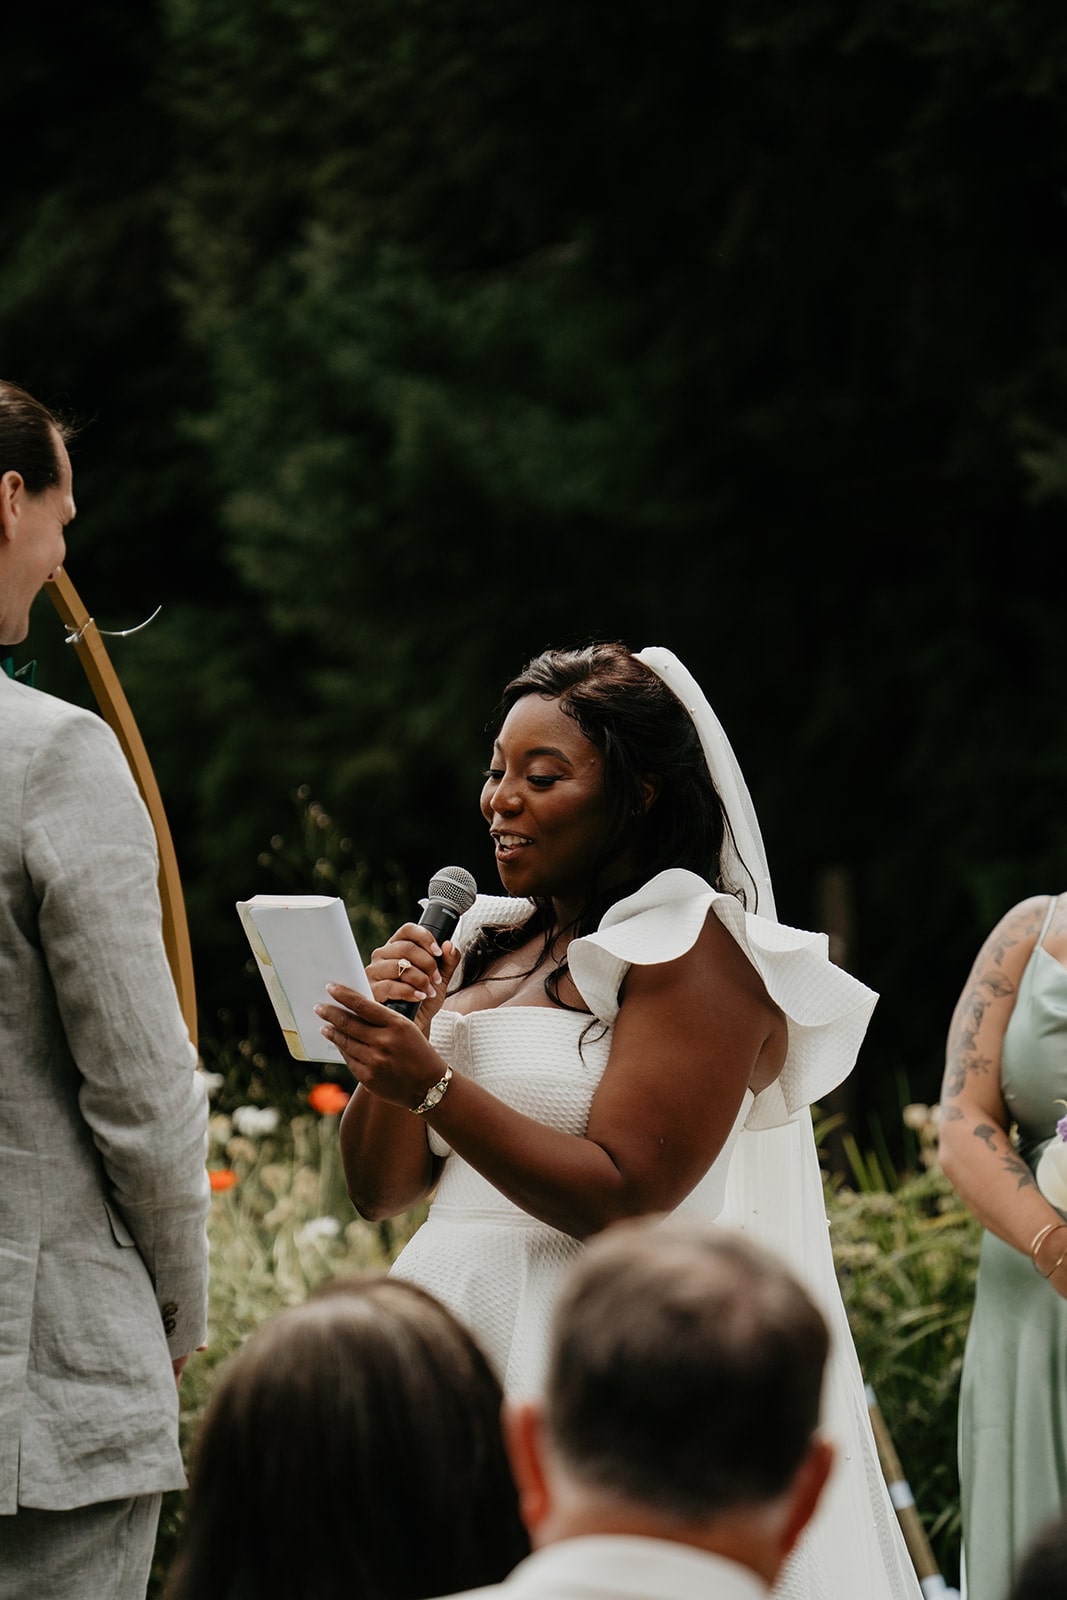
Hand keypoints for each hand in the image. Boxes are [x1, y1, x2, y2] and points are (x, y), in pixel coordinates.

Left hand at [316, 985, 451, 1110]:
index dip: (343, 995)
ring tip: (324, 1025)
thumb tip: (354, 1008)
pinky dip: (342, 1049)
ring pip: (345, 1042)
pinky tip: (338, 1043)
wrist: (429, 1085)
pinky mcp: (368, 1078)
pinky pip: (349, 1059)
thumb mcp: (406, 1028)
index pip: (363, 1005)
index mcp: (396, 1024)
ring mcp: (374, 1061)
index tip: (330, 988)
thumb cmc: (417, 1051)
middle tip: (319, 1007)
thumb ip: (382, 1019)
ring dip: (332, 1032)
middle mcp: (384, 1042)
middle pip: (348, 1023)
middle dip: (330, 1013)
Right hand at [365, 924, 460, 1032]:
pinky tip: (419, 997)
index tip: (439, 953)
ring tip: (429, 992)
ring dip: (420, 979)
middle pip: (406, 947)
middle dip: (428, 963)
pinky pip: (391, 986)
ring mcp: (373, 972)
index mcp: (397, 946)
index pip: (408, 930)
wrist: (415, 1024)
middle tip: (437, 979)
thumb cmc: (424, 999)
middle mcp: (382, 955)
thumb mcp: (441, 979)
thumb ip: (448, 961)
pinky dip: (410, 991)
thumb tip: (449, 945)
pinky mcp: (370, 990)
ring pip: (399, 966)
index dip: (425, 937)